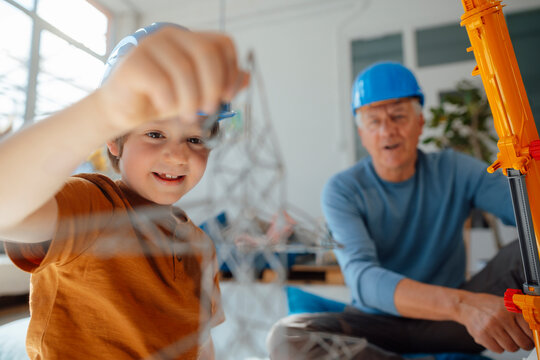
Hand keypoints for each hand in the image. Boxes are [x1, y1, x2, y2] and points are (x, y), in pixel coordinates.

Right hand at [97, 26, 247, 133]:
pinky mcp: (133, 63)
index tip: (227, 96)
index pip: (222, 44)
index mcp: (190, 40)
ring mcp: (150, 46)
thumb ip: (220, 86)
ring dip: (191, 100)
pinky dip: (169, 101)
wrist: (125, 111)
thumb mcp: (198, 94)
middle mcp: (172, 36)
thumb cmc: (162, 99)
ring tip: (189, 116)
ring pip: (184, 69)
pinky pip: (160, 81)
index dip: (231, 70)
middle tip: (209, 110)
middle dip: (213, 86)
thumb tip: (246, 77)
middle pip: (207, 52)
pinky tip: (166, 108)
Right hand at [457, 292, 533, 352]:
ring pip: (511, 348)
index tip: (531, 339)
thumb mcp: (506, 305)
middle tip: (520, 341)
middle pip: (523, 343)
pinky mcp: (482, 335)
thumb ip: (521, 316)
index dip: (533, 337)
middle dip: (523, 344)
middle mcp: (502, 317)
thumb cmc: (488, 306)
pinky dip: (498, 346)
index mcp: (511, 309)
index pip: (531, 330)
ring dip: (510, 345)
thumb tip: (537, 332)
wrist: (465, 305)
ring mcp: (491, 327)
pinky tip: (494, 337)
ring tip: (504, 336)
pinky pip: (498, 350)